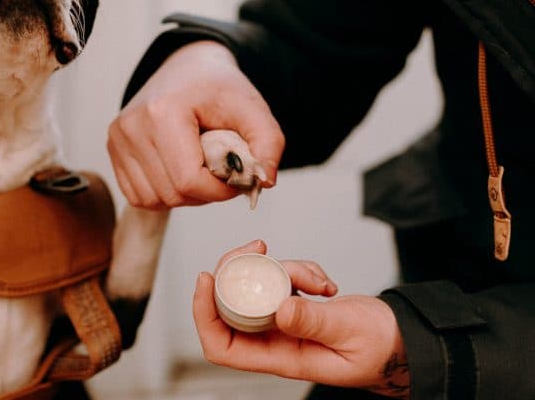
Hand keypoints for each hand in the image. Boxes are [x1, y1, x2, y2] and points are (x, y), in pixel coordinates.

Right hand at [108, 41, 283, 208]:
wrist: (188, 67)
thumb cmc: (219, 87)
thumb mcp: (252, 108)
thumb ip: (269, 144)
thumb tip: (263, 182)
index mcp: (162, 112)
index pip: (189, 180)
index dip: (219, 190)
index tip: (236, 176)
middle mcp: (132, 126)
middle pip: (172, 194)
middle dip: (204, 192)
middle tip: (220, 170)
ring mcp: (117, 138)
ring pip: (153, 199)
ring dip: (183, 195)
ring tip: (199, 167)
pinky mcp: (113, 149)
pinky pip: (138, 196)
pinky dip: (163, 193)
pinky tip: (178, 171)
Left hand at [193, 241, 409, 398]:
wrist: (403, 339)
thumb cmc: (381, 347)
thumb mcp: (349, 333)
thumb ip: (314, 322)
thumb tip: (279, 309)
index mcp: (281, 358)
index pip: (222, 345)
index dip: (204, 314)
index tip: (207, 278)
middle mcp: (276, 340)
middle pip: (231, 305)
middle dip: (238, 272)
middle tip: (257, 247)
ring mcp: (285, 320)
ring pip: (260, 285)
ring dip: (284, 269)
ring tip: (318, 280)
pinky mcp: (296, 303)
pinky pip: (283, 278)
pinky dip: (301, 270)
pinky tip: (324, 282)